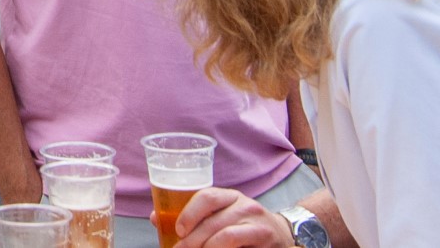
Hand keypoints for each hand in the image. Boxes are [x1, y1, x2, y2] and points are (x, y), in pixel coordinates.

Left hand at [175, 187, 292, 247]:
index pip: (208, 196)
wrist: (283, 235)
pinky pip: (238, 244)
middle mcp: (245, 205)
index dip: (190, 213)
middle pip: (213, 221)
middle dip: (192, 240)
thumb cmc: (243, 226)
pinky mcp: (265, 238)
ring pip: (225, 235)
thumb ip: (193, 217)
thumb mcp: (221, 216)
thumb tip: (156, 218)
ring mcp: (257, 223)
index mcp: (230, 197)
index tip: (178, 230)